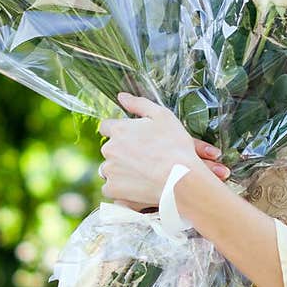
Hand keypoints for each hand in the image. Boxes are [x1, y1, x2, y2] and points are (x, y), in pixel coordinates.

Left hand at [98, 91, 230, 211]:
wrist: (180, 179)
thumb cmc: (175, 146)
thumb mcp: (163, 116)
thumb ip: (139, 104)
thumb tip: (121, 97)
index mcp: (118, 129)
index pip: (106, 127)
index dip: (119, 132)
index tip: (131, 139)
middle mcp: (109, 149)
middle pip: (109, 150)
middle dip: (121, 153)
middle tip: (143, 159)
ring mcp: (109, 170)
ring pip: (109, 169)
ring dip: (120, 171)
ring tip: (142, 175)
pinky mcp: (113, 189)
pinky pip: (110, 188)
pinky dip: (120, 189)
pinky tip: (136, 188)